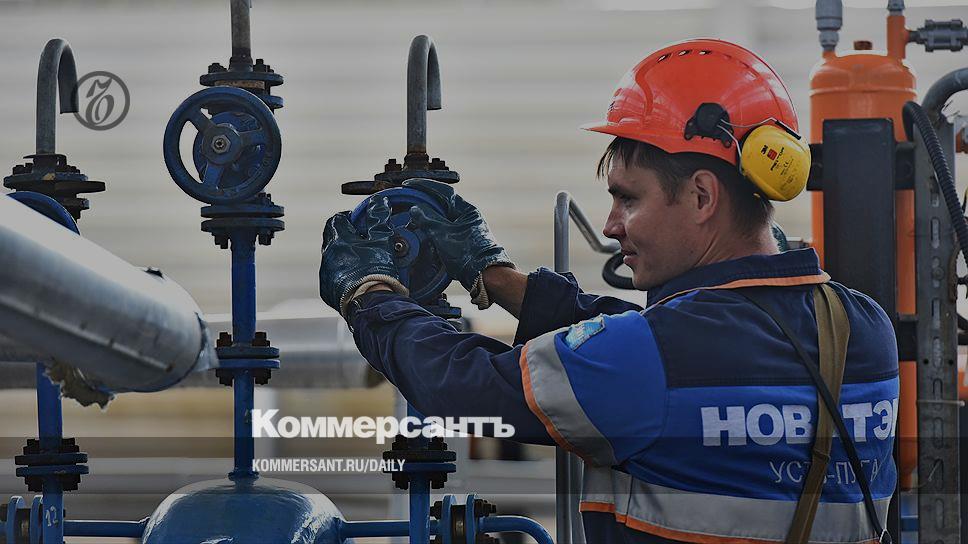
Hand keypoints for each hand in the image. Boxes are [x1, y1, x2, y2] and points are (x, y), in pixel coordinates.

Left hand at [319, 197, 406, 316]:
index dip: (347, 217)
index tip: (357, 221)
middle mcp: (327, 255)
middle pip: (331, 238)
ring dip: (344, 256)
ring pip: (332, 258)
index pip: (336, 220)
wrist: (371, 302)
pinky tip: (356, 278)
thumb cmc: (376, 270)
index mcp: (338, 240)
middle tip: (361, 240)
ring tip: (362, 261)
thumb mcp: (382, 240)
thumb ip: (378, 218)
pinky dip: (342, 274)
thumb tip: (378, 201)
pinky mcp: (327, 289)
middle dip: (344, 236)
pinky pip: (332, 277)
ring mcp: (326, 273)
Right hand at [403, 178, 513, 292]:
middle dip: (425, 202)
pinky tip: (423, 232)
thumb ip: (429, 219)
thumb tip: (416, 209)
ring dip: (428, 216)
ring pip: (443, 217)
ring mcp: (466, 228)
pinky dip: (433, 228)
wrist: (485, 276)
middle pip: (442, 203)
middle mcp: (467, 216)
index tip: (410, 184)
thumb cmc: (469, 254)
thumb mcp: (443, 234)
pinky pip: (445, 229)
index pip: (444, 191)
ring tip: (413, 217)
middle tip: (409, 200)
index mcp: (467, 210)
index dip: (425, 186)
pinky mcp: (463, 240)